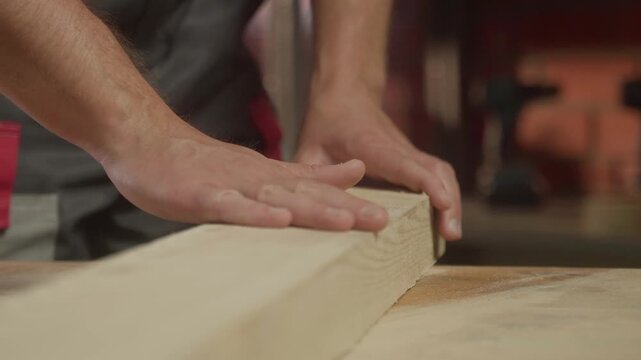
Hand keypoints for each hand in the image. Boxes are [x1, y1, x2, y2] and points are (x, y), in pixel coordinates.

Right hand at [99, 122, 388, 230]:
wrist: (146, 141)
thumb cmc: (199, 164)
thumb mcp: (257, 168)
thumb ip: (300, 175)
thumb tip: (348, 172)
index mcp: (268, 176)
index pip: (315, 189)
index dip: (350, 201)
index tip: (386, 216)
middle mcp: (256, 178)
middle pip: (305, 195)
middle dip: (345, 208)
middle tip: (382, 220)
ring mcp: (229, 185)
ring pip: (276, 198)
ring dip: (311, 208)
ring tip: (346, 220)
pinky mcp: (201, 195)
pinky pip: (230, 205)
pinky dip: (255, 211)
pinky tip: (278, 218)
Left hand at [296, 90, 461, 239]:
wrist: (345, 93)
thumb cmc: (327, 121)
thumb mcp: (309, 148)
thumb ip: (309, 177)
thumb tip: (307, 210)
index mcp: (373, 146)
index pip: (407, 165)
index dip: (428, 184)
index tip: (442, 204)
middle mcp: (398, 147)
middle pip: (436, 170)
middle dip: (449, 201)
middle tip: (451, 233)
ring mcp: (408, 152)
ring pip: (441, 172)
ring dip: (451, 200)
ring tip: (451, 232)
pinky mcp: (411, 158)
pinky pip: (436, 175)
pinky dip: (445, 194)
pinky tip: (443, 218)